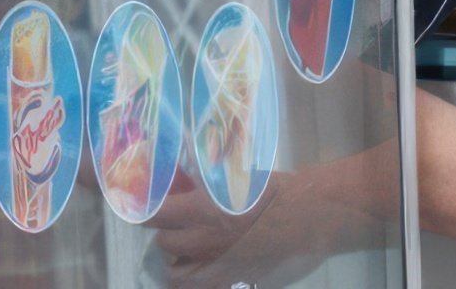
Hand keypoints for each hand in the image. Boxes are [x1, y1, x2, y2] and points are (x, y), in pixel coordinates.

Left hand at [150, 168, 327, 287]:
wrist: (310, 216)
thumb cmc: (274, 191)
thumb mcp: (232, 178)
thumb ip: (202, 185)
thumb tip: (181, 180)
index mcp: (198, 211)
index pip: (151, 214)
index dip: (145, 210)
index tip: (147, 207)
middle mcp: (201, 243)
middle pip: (164, 244)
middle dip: (168, 234)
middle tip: (179, 226)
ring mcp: (216, 268)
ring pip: (176, 275)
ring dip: (178, 263)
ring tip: (187, 254)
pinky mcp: (234, 283)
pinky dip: (197, 282)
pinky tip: (204, 273)